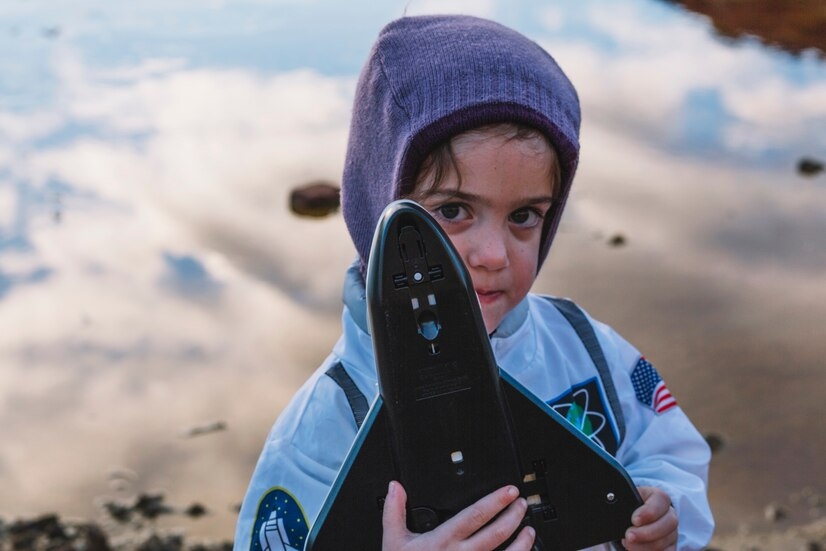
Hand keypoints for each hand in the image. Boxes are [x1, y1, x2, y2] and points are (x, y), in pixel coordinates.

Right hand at [381, 480, 534, 550]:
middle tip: (522, 504)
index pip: (476, 515)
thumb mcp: (393, 541)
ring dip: (522, 543)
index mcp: (444, 540)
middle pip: (496, 533)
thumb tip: (395, 486)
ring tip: (528, 530)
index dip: (496, 501)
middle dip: (513, 516)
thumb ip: (394, 511)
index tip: (509, 491)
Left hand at [622, 486, 677, 549]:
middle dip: (647, 532)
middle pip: (669, 522)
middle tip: (629, 536)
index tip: (634, 520)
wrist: (634, 518)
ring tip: (629, 545)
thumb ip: (623, 501)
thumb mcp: (627, 499)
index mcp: (659, 498)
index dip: (649, 511)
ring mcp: (672, 532)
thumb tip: (612, 503)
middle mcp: (669, 514)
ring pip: (666, 541)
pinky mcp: (670, 547)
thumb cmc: (630, 507)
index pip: (661, 499)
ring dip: (645, 546)